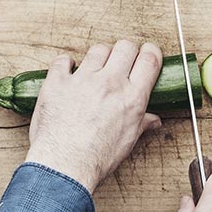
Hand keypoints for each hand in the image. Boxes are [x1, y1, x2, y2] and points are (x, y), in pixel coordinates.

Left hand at [25, 40, 163, 192]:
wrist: (64, 165)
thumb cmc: (96, 158)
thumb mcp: (127, 141)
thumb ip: (141, 124)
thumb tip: (152, 120)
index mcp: (132, 97)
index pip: (149, 59)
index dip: (150, 52)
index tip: (146, 54)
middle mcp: (110, 83)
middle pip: (125, 47)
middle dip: (126, 51)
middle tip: (121, 61)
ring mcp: (83, 79)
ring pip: (97, 49)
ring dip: (99, 57)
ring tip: (95, 69)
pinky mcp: (58, 82)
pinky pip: (63, 60)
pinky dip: (66, 64)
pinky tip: (68, 72)